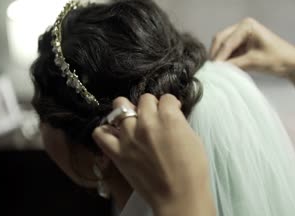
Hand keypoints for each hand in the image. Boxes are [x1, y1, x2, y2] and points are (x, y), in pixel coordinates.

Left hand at [92, 94, 214, 215]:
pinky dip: (106, 130)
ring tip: (134, 121)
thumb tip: (172, 116)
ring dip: (128, 111)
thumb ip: (179, 123)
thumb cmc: (192, 170)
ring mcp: (129, 136)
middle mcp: (146, 122)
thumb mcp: (193, 139)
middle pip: (145, 99)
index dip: (172, 105)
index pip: (167, 98)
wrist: (178, 196)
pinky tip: (116, 134)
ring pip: (119, 106)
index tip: (173, 111)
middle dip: (152, 106)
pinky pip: (100, 132)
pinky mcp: (117, 152)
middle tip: (155, 118)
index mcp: (169, 117)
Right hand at [210, 17, 294, 76]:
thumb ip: (234, 64)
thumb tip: (216, 69)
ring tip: (215, 71)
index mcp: (246, 25)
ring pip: (223, 45)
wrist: (294, 64)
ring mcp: (242, 34)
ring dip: (220, 57)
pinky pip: (229, 51)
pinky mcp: (243, 44)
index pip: (227, 42)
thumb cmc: (278, 59)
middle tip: (210, 70)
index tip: (211, 70)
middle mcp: (242, 26)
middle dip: (216, 54)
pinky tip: (222, 69)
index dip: (219, 56)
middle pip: (221, 40)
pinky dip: (225, 59)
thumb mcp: (254, 62)